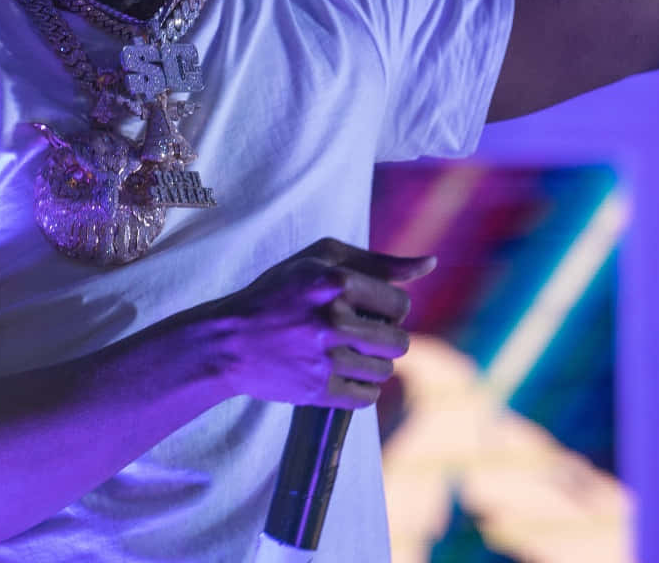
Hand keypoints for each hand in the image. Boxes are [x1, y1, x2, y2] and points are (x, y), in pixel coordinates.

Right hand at [204, 238, 435, 408]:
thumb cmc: (279, 292)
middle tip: (360, 335)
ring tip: (347, 354)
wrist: (229, 340)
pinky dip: (362, 389)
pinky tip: (342, 374)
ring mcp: (325, 357)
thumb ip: (378, 262)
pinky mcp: (318, 389)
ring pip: (384, 371)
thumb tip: (430, 263)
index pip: (400, 305)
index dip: (390, 310)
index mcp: (337, 282)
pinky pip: (367, 397)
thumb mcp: (321, 260)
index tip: (370, 312)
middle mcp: (333, 319)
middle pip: (399, 342)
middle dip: (386, 339)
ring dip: (373, 365)